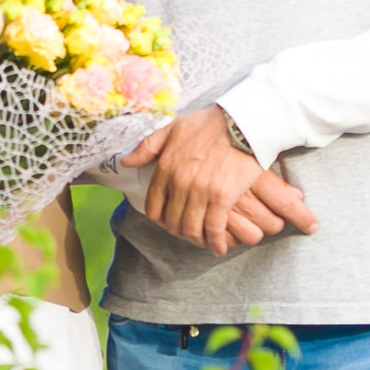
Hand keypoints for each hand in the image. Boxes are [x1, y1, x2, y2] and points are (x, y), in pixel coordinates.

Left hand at [123, 108, 272, 254]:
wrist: (243, 122)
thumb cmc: (210, 123)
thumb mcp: (173, 128)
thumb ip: (147, 146)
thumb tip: (126, 162)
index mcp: (165, 166)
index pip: (153, 207)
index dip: (160, 219)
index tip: (169, 221)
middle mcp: (179, 182)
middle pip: (172, 222)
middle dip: (179, 231)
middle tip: (188, 232)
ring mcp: (201, 191)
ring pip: (191, 229)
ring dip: (196, 239)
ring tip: (203, 240)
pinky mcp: (223, 197)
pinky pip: (214, 229)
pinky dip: (216, 242)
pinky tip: (219, 247)